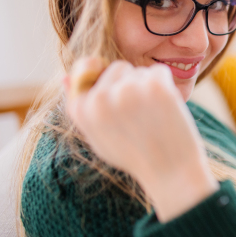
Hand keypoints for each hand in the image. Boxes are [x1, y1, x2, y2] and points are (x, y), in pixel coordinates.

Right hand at [66, 57, 218, 221]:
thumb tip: (65, 77)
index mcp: (81, 109)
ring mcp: (128, 90)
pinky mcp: (154, 86)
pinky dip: (166, 85)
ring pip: (140, 71)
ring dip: (148, 87)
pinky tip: (166, 108)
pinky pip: (158, 71)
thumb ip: (81, 107)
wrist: (170, 169)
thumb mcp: (97, 135)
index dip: (106, 81)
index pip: (86, 70)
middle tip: (140, 113)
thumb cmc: (133, 154)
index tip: (120, 97)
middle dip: (130, 83)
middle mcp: (100, 98)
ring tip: (153, 116)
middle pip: (118, 68)